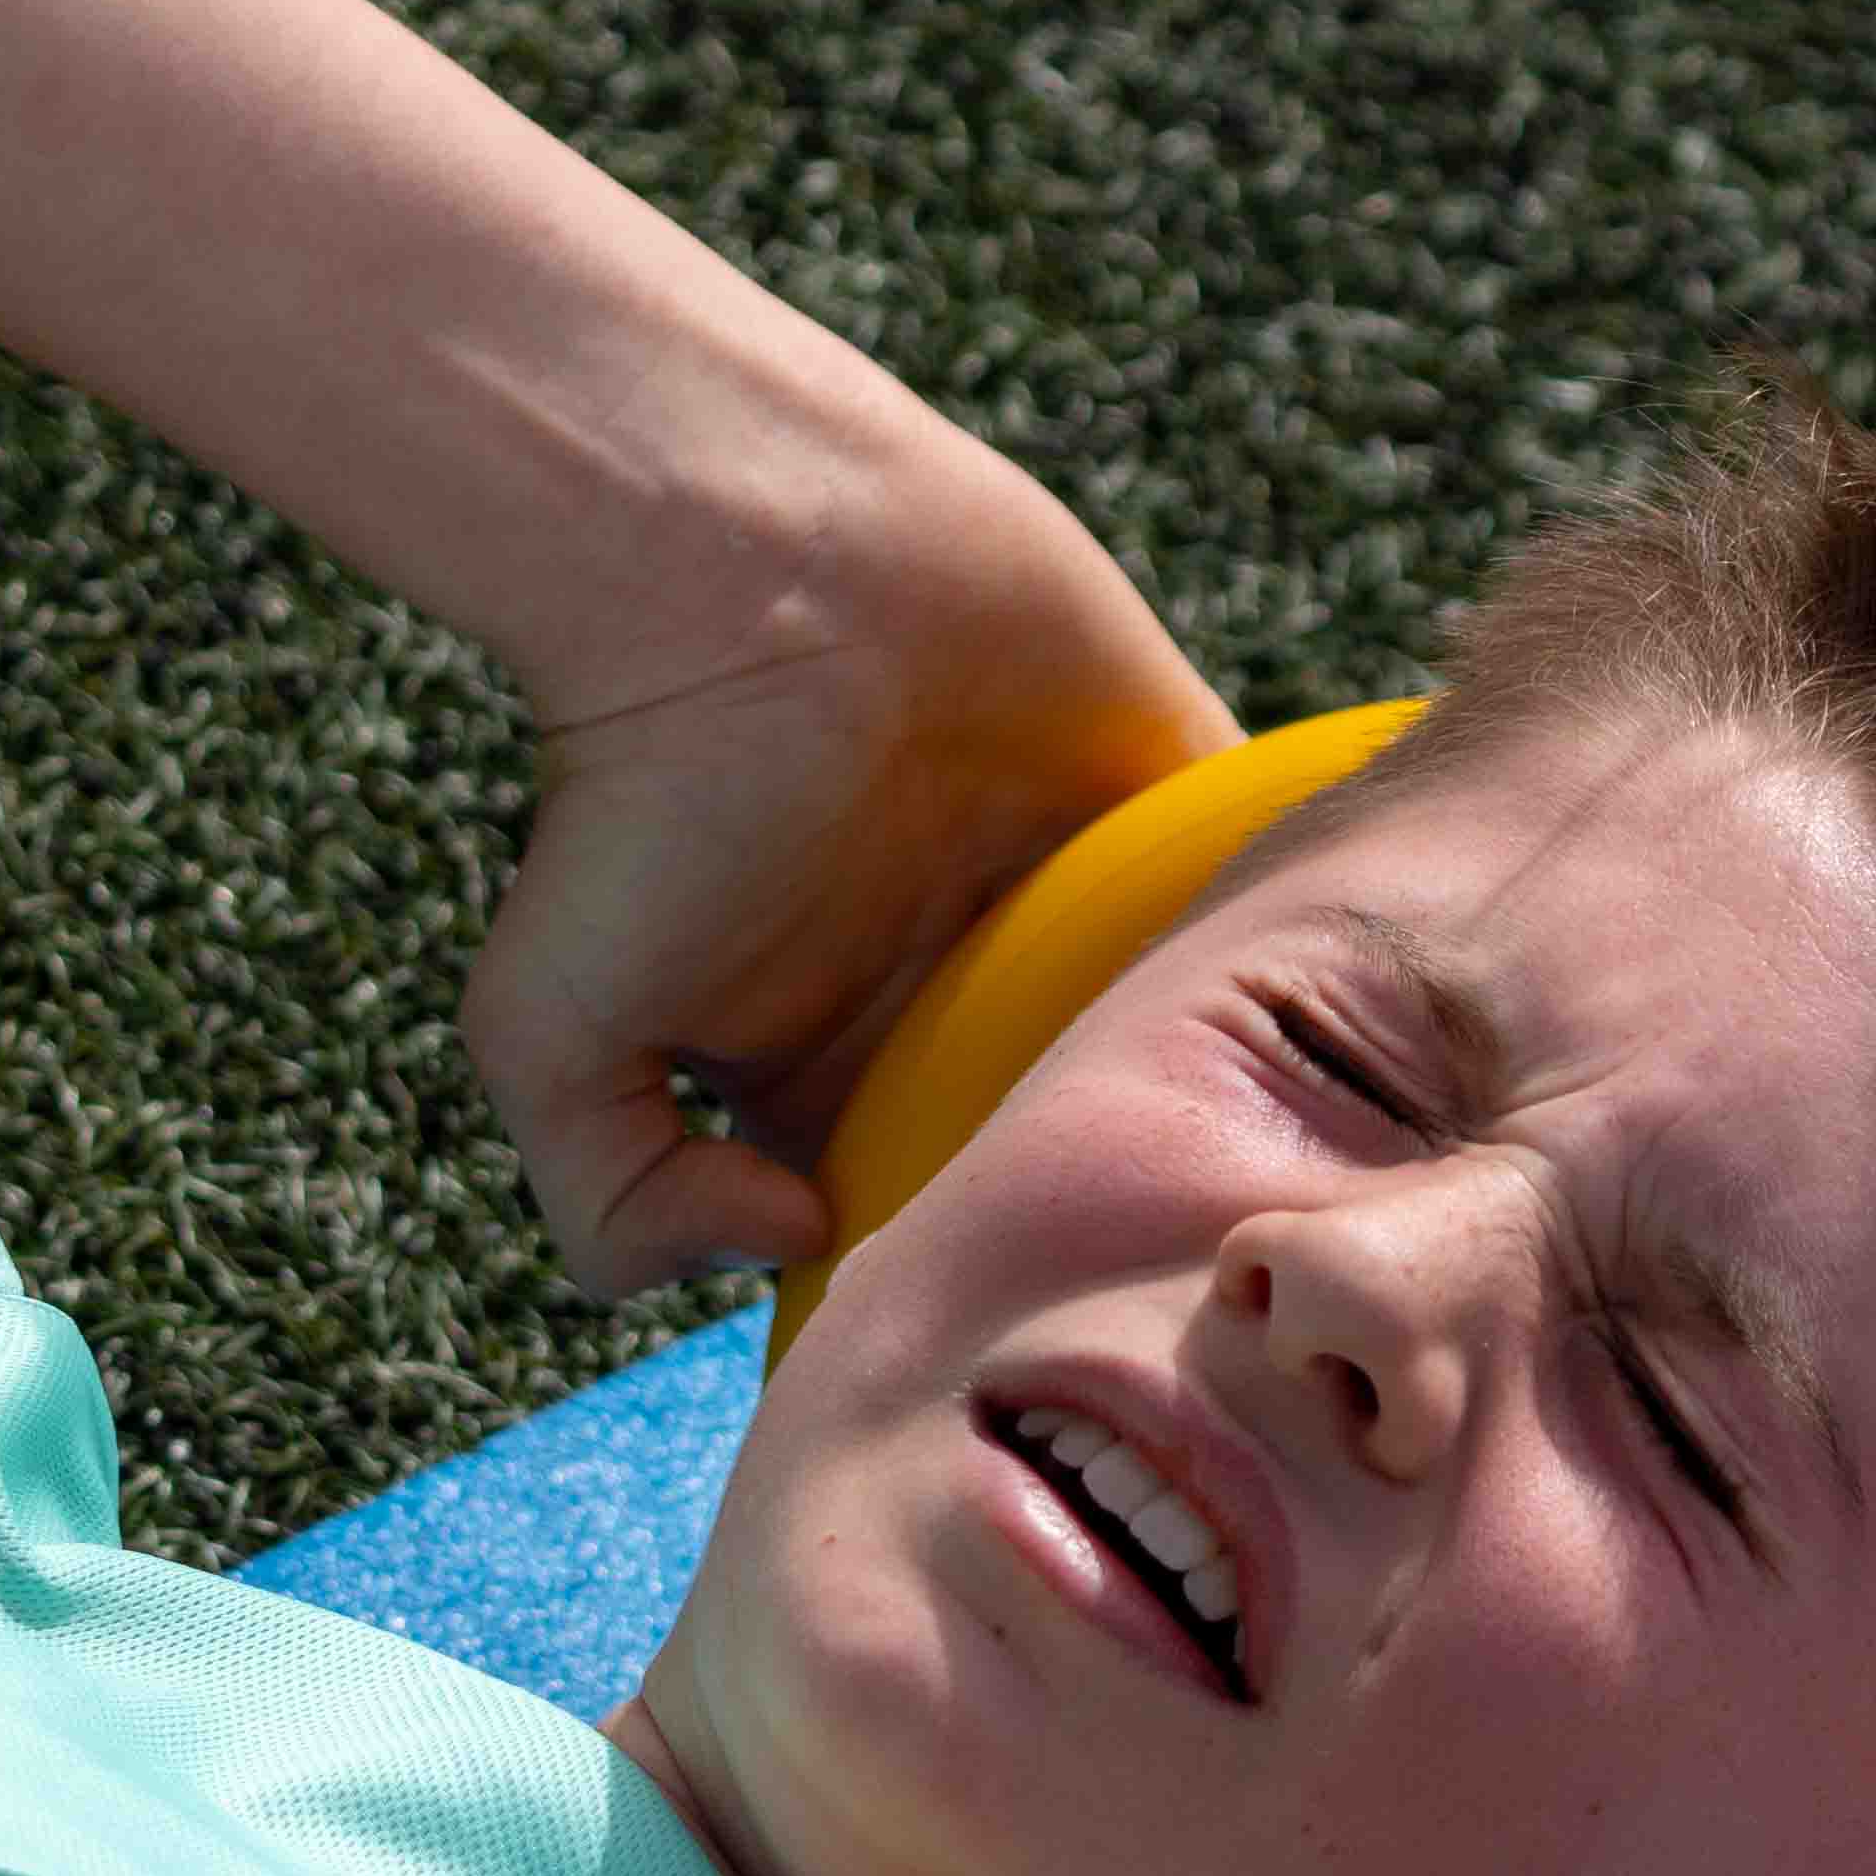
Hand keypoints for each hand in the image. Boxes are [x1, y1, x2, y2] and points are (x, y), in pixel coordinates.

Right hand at [459, 441, 1234, 1300]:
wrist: (748, 562)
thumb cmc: (634, 799)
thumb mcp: (547, 1037)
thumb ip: (613, 1201)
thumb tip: (790, 1243)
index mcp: (849, 1086)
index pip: (952, 1229)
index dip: (986, 1281)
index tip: (1017, 1314)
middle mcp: (974, 1009)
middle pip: (1094, 1151)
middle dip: (1132, 1204)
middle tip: (1163, 1244)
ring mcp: (1082, 909)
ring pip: (1199, 1045)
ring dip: (1242, 1093)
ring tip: (1271, 1152)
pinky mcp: (1175, 806)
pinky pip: (1269, 902)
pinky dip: (1309, 944)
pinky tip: (1328, 1009)